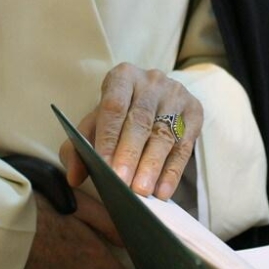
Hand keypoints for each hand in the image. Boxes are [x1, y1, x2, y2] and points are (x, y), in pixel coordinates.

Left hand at [60, 62, 202, 199]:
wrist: (154, 99)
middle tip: (122, 183)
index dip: (108, 136)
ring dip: (152, 165)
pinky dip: (173, 171)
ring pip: (164, 133)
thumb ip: (77, 148)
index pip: (114, 105)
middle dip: (130, 153)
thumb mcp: (94, 124)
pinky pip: (185, 144)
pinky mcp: (194, 110)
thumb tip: (74, 177)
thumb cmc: (118, 116)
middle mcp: (151, 81)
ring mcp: (176, 94)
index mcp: (123, 77)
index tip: (103, 165)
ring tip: (141, 191)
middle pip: (141, 120)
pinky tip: (162, 191)